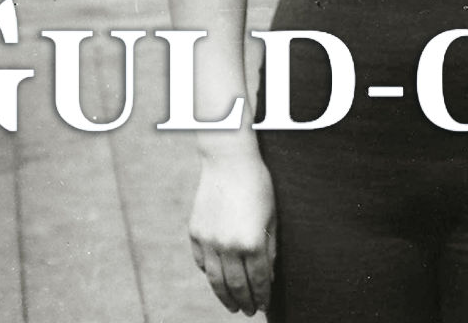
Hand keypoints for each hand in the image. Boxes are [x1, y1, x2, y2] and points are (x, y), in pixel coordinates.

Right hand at [187, 150, 276, 315]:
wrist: (228, 160)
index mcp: (252, 241)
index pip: (258, 279)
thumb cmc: (257, 185)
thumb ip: (269, 248)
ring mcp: (209, 240)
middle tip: (250, 311)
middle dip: (245, 301)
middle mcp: (228, 245)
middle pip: (236, 285)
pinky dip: (209, 274)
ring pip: (215, 279)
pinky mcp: (195, 233)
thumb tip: (267, 276)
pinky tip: (217, 281)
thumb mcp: (272, 216)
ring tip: (233, 306)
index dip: (262, 295)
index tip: (264, 305)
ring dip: (225, 296)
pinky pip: (202, 262)